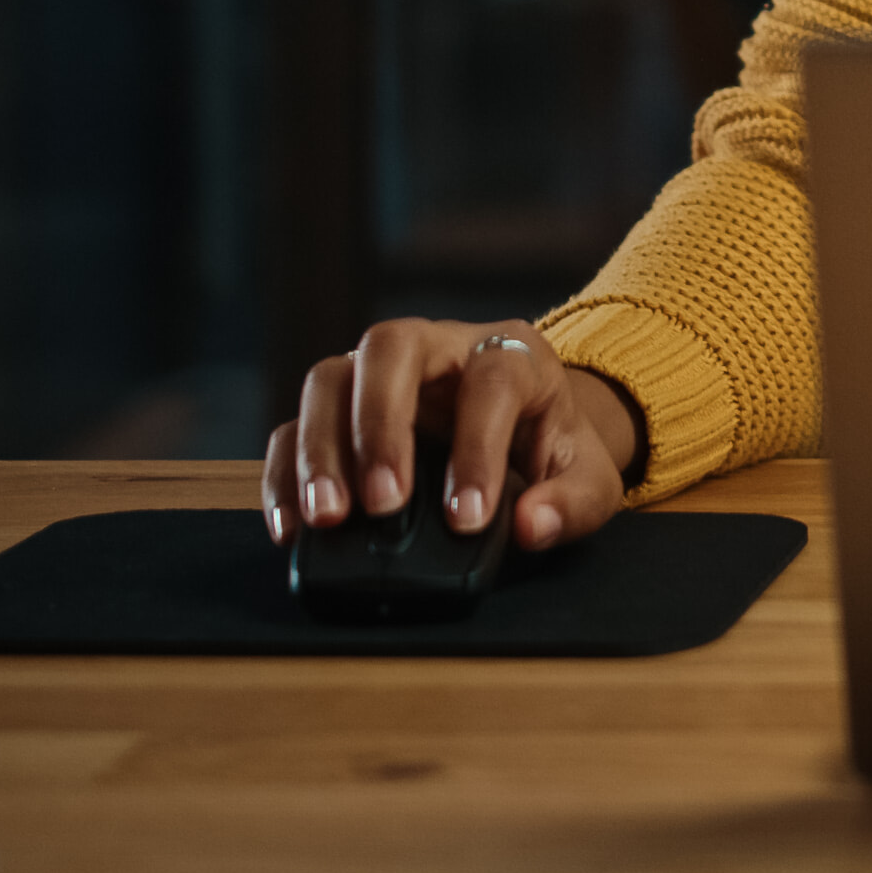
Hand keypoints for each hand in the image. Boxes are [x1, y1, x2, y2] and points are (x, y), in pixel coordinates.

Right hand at [265, 319, 645, 555]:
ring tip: (328, 517)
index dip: (476, 447)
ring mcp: (380, 374)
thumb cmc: (554, 451)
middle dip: (380, 424)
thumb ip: (570, 504)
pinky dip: (284, 472)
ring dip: (322, 446)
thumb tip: (531, 525)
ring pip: (331, 377)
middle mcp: (439, 347)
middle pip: (390, 346)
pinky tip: (291, 526)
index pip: (490, 380)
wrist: (529, 435)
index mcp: (513, 354)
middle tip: (381, 503)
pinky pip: (293, 425)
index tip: (466, 519)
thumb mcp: (587, 480)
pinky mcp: (339, 411)